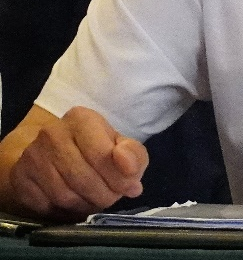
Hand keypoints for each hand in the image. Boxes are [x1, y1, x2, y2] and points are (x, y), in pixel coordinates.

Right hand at [9, 106, 147, 220]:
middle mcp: (53, 133)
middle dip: (105, 194)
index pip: (102, 154)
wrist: (49, 152)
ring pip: (65, 195)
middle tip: (113, 197)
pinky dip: (66, 212)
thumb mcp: (120, 146)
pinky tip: (76, 203)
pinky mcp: (20, 178)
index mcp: (81, 118)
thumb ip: (133, 155)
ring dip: (87, 204)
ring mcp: (33, 156)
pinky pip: (47, 206)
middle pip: (83, 178)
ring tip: (97, 199)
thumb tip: (129, 170)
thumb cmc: (92, 147)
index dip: (119, 177)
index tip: (130, 187)